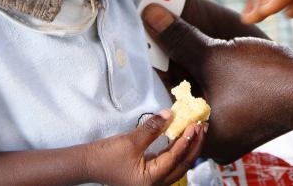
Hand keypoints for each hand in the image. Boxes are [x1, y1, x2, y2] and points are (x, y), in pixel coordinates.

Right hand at [84, 110, 204, 185]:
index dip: (187, 140)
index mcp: (151, 180)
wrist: (88, 164)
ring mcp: (154, 181)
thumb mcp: (130, 141)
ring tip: (197, 130)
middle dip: (195, 146)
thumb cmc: (106, 156)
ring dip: (188, 148)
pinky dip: (178, 150)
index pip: (175, 158)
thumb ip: (152, 128)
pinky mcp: (150, 175)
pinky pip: (170, 163)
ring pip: (178, 165)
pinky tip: (183, 138)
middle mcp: (156, 185)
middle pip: (183, 165)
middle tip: (203, 127)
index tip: (195, 124)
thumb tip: (171, 114)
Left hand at [143, 6, 292, 162]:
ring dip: (190, 69)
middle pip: (180, 101)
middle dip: (171, 69)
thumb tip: (149, 16)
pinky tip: (205, 51)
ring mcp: (232, 132)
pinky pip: (218, 96)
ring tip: (176, 39)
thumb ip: (178, 38)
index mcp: (202, 139)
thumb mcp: (215, 55)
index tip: (141, 46)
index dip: (152, 72)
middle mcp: (215, 143)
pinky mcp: (246, 119)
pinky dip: (210, 76)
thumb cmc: (269, 79)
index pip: (163, 106)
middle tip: (156, 38)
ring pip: (200, 96)